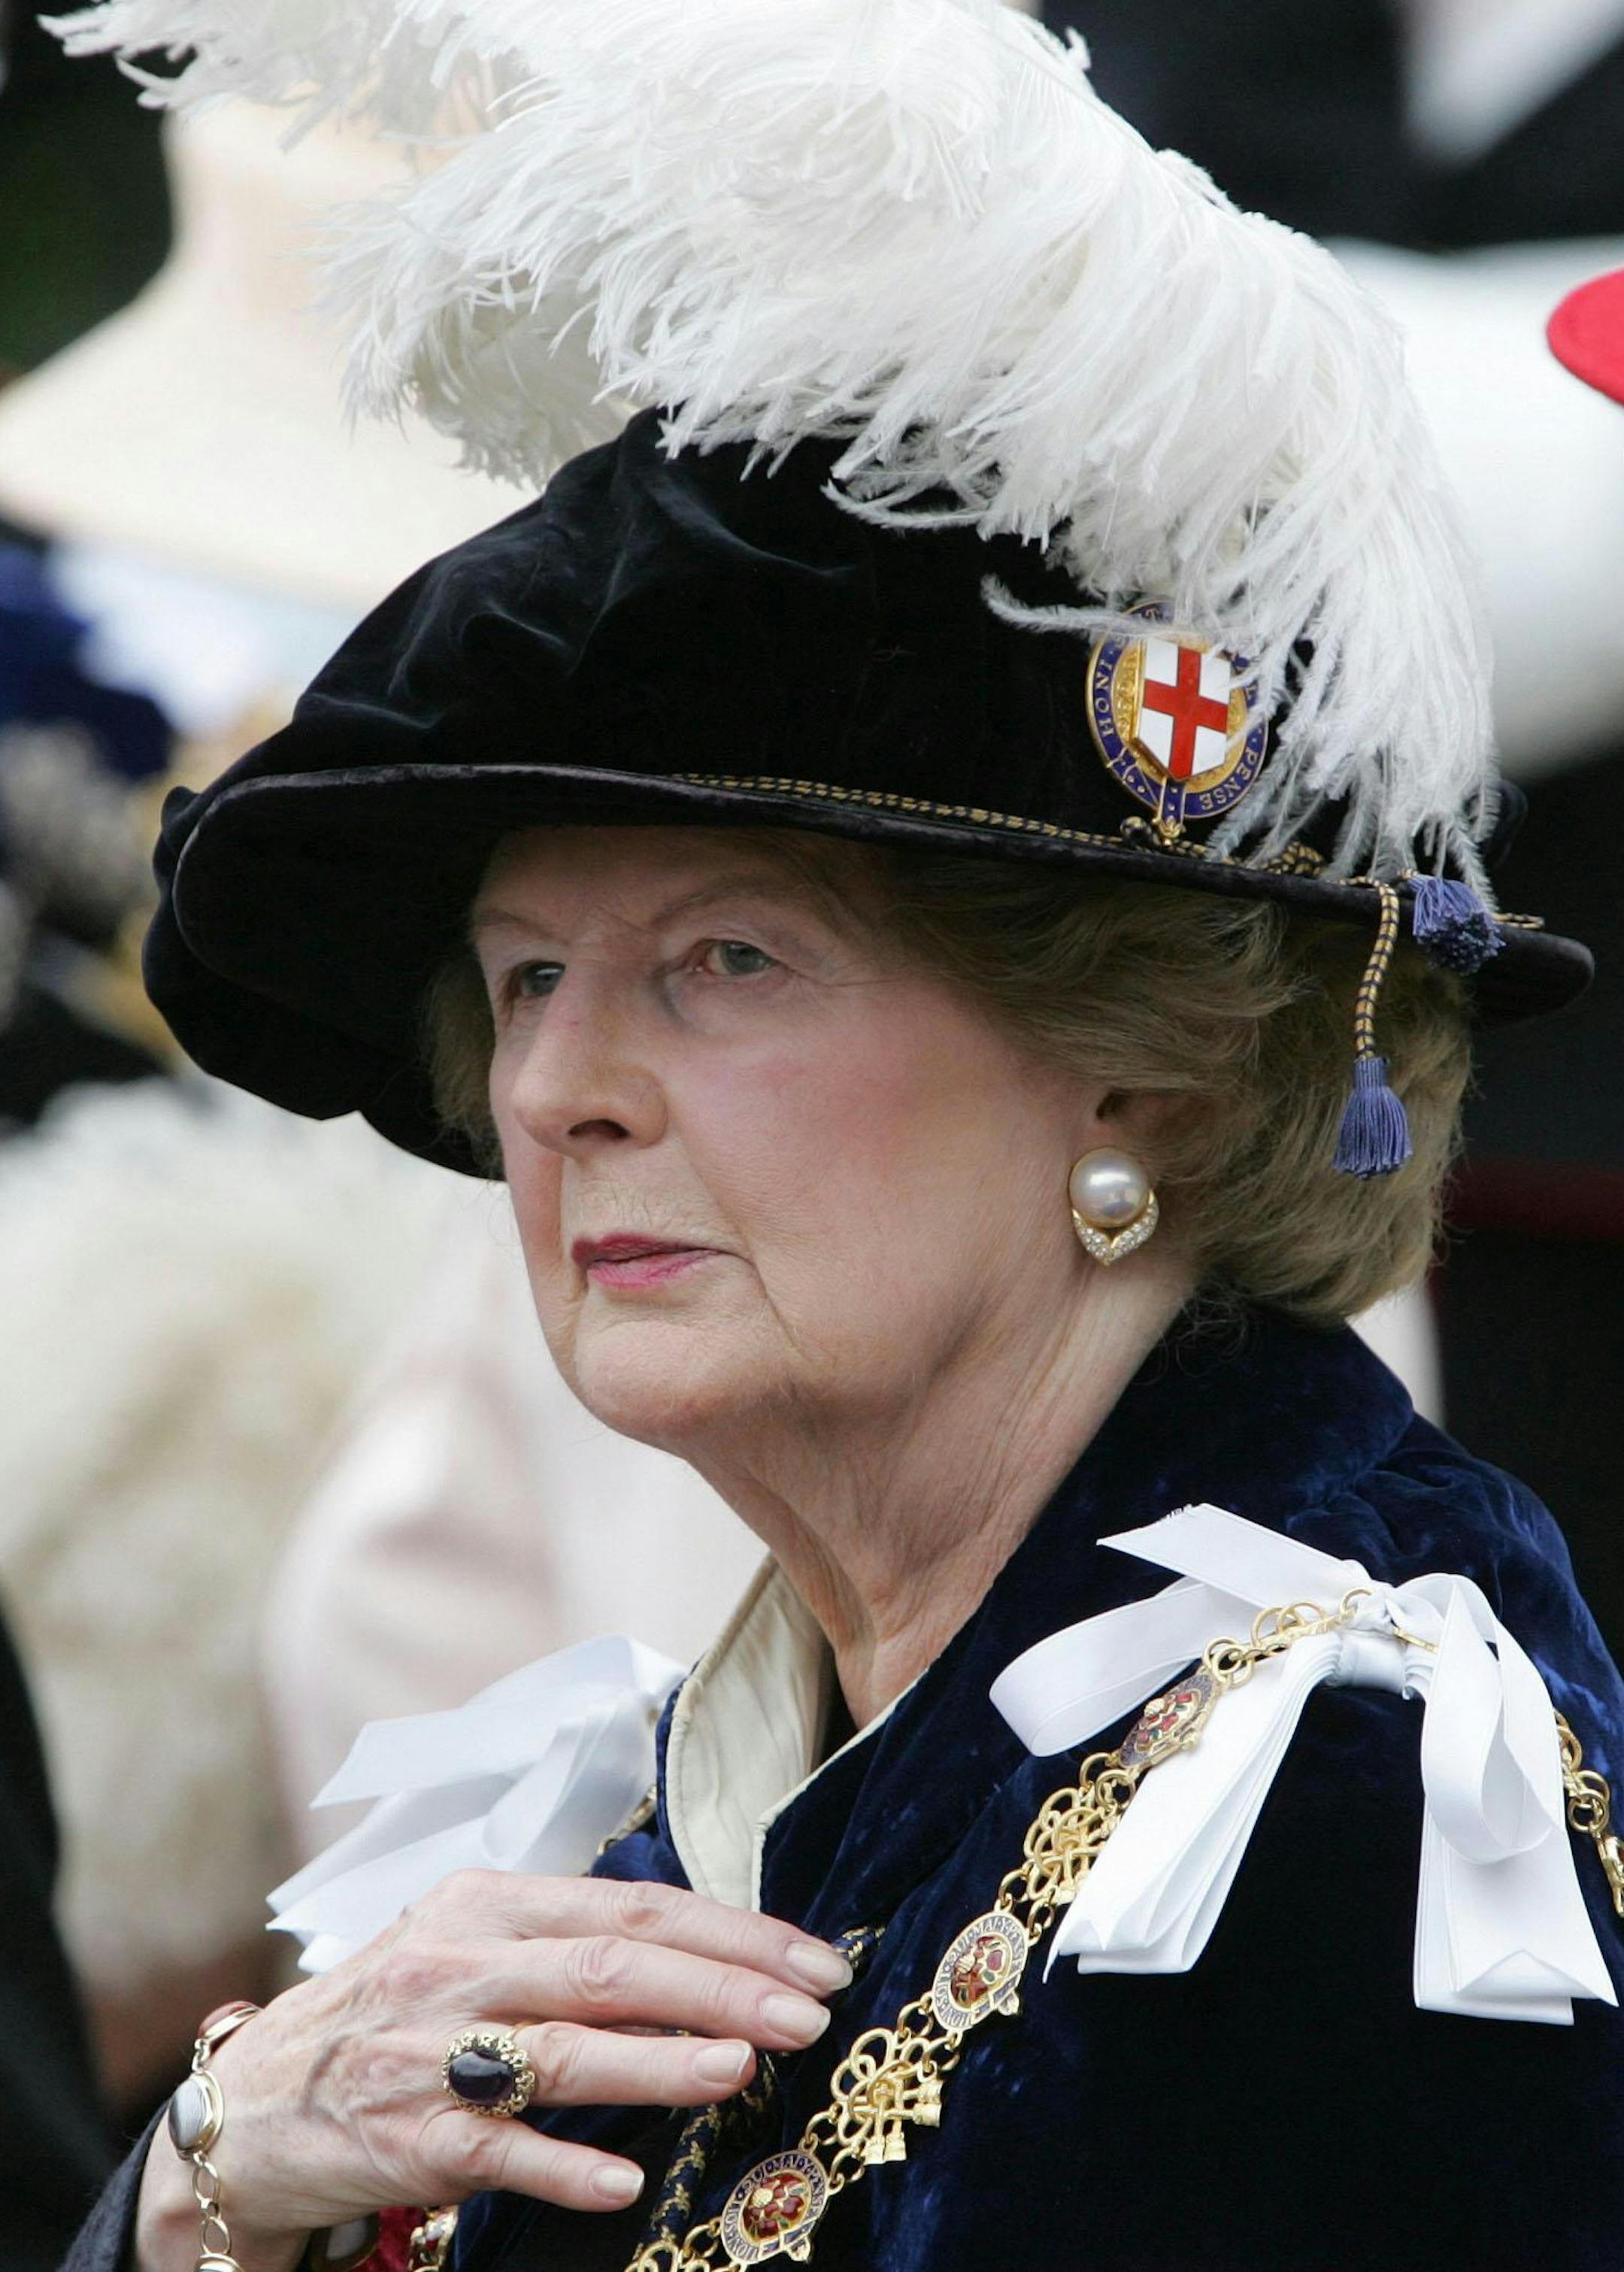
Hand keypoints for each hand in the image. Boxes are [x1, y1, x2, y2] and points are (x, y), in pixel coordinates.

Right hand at [134, 1872, 850, 2270]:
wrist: (249, 2099)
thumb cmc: (390, 2014)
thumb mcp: (473, 1947)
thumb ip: (572, 1944)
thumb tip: (709, 1956)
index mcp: (490, 1902)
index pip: (633, 1908)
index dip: (732, 1933)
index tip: (814, 1961)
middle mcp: (459, 1962)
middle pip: (612, 1967)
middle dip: (722, 1987)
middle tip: (808, 2012)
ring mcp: (427, 2051)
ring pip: (562, 2051)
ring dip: (658, 2060)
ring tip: (740, 2067)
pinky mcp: (401, 2137)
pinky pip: (494, 2151)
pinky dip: (561, 2162)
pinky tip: (622, 2175)